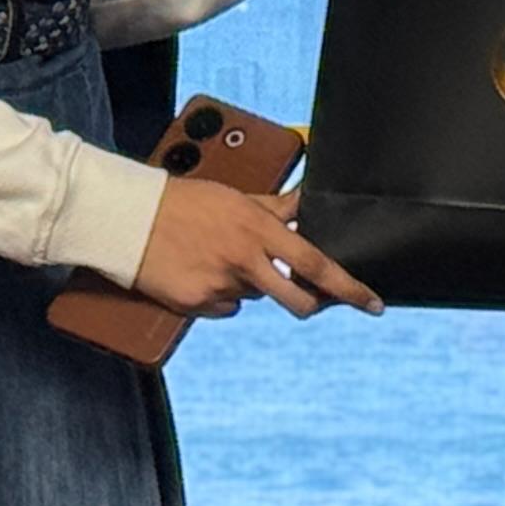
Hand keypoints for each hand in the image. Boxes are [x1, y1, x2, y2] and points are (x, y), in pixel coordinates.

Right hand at [130, 173, 382, 321]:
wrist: (132, 219)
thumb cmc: (186, 201)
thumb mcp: (238, 198)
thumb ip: (276, 207)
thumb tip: (306, 202)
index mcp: (259, 230)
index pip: (315, 263)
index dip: (348, 287)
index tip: (372, 303)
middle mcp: (245, 261)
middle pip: (296, 299)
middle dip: (309, 304)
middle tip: (308, 297)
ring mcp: (221, 285)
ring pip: (256, 297)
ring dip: (252, 285)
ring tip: (223, 259)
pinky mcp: (198, 304)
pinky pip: (225, 307)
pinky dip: (221, 296)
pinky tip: (203, 273)